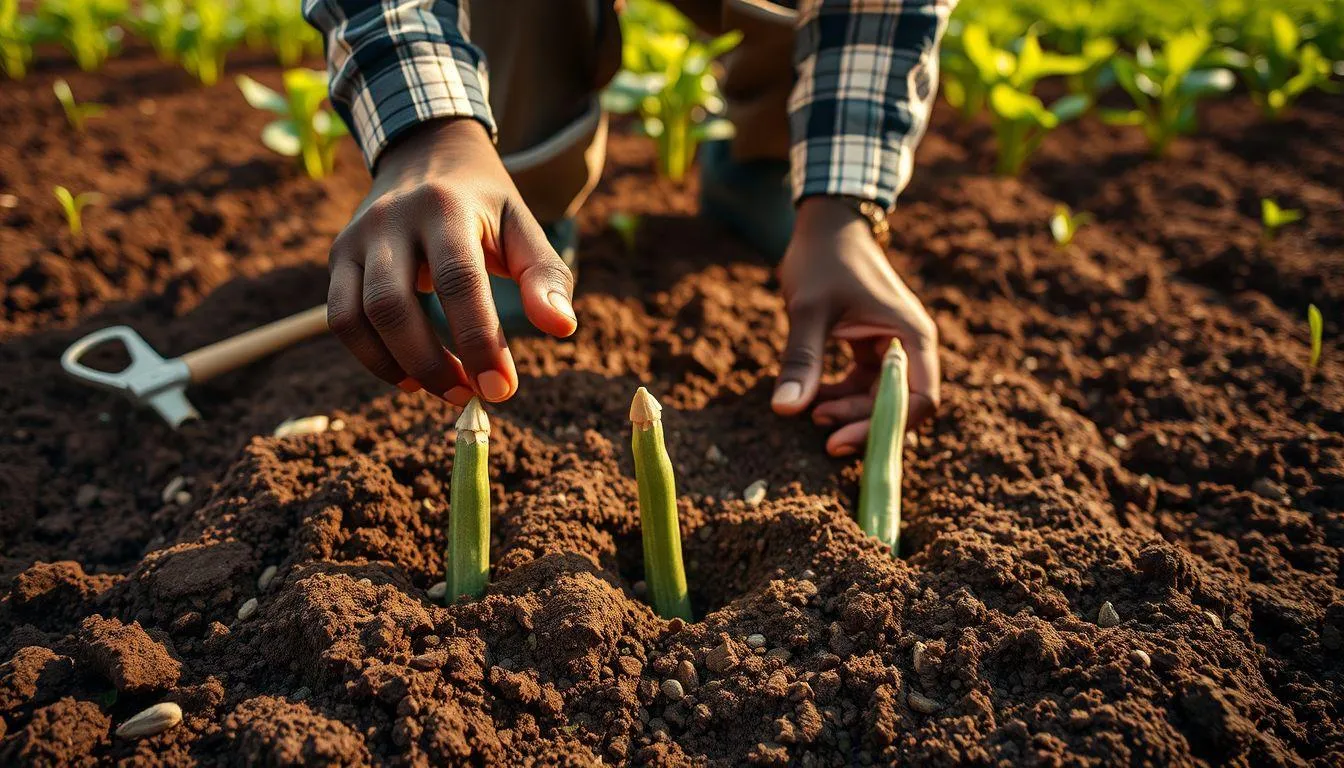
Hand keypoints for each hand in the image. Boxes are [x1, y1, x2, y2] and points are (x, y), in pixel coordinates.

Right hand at [326, 118, 576, 405]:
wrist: (424, 152)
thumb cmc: (484, 203)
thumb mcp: (522, 226)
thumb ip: (545, 276)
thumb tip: (563, 329)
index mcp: (445, 207)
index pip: (458, 281)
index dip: (478, 341)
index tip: (502, 389)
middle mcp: (391, 219)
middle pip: (393, 306)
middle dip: (433, 364)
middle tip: (473, 397)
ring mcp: (356, 238)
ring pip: (358, 318)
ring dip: (402, 367)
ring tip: (448, 390)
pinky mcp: (340, 258)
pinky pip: (342, 321)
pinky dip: (373, 359)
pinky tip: (411, 378)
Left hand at [771, 196, 939, 455]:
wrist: (825, 225)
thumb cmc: (823, 258)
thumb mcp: (809, 309)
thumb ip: (802, 358)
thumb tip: (785, 409)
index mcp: (912, 335)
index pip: (920, 399)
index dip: (885, 425)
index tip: (842, 437)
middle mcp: (910, 345)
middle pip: (900, 404)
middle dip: (861, 422)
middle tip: (820, 432)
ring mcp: (891, 347)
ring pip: (879, 399)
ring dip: (848, 411)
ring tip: (810, 411)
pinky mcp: (871, 347)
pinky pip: (863, 385)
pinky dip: (839, 396)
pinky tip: (811, 397)